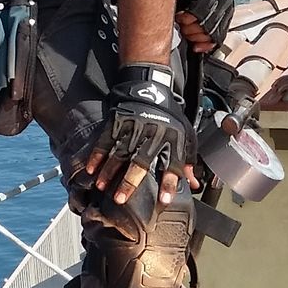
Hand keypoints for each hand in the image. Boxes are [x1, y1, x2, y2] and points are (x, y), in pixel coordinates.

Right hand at [70, 63, 191, 210]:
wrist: (151, 87)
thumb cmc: (170, 116)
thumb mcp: (186, 134)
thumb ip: (189, 160)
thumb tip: (195, 184)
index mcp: (173, 140)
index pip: (173, 165)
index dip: (169, 184)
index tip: (164, 201)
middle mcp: (154, 135)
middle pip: (141, 161)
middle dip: (130, 181)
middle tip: (121, 198)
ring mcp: (134, 128)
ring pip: (120, 153)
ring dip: (109, 171)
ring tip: (102, 186)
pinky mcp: (118, 121)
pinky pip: (106, 140)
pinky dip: (98, 154)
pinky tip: (91, 169)